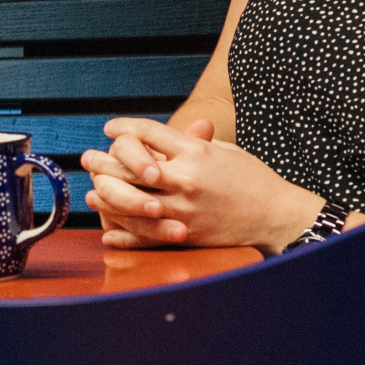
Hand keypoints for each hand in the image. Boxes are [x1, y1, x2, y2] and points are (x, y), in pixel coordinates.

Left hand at [79, 116, 319, 254]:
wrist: (277, 215)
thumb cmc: (252, 179)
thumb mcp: (223, 150)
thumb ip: (190, 142)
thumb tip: (157, 136)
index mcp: (195, 152)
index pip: (147, 134)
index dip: (123, 129)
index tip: (109, 128)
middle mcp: (185, 179)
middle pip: (129, 167)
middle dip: (103, 161)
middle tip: (88, 158)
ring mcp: (183, 209)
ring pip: (129, 201)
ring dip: (106, 195)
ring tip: (93, 191)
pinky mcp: (185, 234)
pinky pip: (144, 235)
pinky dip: (122, 233)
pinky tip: (108, 229)